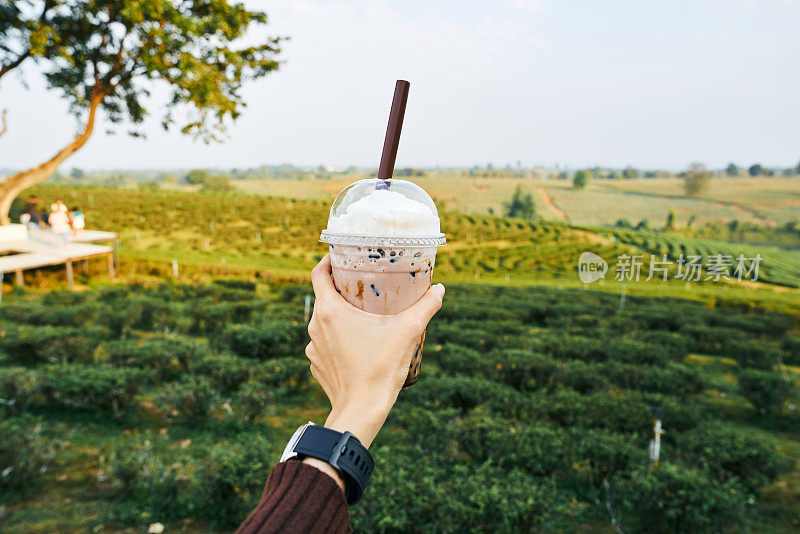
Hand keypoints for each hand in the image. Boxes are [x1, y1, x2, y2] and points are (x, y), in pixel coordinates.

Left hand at [305, 254, 444, 447]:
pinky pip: (325, 345)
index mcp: (329, 312)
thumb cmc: (380, 370)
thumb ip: (425, 307)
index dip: (328, 261)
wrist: (361, 413)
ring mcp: (314, 349)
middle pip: (323, 298)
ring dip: (340, 317)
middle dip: (341, 289)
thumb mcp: (408, 333)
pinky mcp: (317, 366)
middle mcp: (315, 327)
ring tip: (362, 316)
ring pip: (324, 323)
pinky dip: (338, 340)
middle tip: (362, 284)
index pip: (318, 274)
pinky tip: (357, 344)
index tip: (340, 257)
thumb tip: (440, 290)